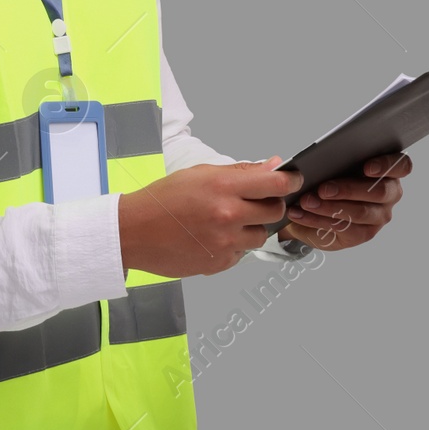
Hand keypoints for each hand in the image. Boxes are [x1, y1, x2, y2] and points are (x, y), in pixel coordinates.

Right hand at [118, 157, 303, 277]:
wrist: (134, 232)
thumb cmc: (162, 200)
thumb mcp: (198, 174)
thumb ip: (238, 172)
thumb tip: (271, 166)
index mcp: (223, 187)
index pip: (274, 183)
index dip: (290, 180)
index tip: (294, 179)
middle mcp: (228, 215)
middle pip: (275, 211)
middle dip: (270, 204)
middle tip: (254, 201)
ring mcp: (226, 242)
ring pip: (261, 234)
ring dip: (252, 227)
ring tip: (226, 220)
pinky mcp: (220, 263)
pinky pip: (242, 252)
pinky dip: (234, 244)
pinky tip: (212, 235)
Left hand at [278, 153, 411, 250]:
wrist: (309, 205)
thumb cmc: (324, 176)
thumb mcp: (323, 163)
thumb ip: (321, 158)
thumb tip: (298, 161)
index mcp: (386, 170)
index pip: (401, 166)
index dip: (387, 165)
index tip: (367, 168)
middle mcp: (389, 194)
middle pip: (381, 191)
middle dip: (349, 189)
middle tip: (323, 188)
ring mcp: (378, 216)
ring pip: (361, 212)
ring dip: (330, 207)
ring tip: (306, 201)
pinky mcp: (362, 234)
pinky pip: (343, 228)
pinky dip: (317, 219)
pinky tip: (300, 213)